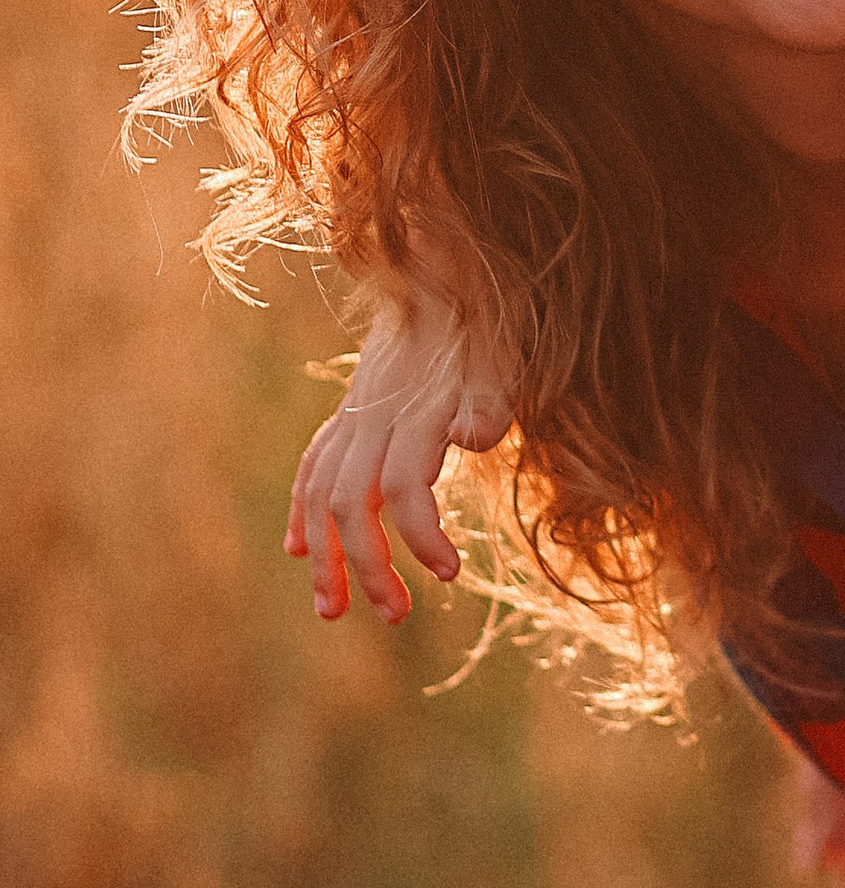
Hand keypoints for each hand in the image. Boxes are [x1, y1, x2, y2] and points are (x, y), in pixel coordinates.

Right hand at [286, 295, 512, 624]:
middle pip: (354, 506)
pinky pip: (312, 469)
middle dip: (368, 568)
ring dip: (325, 557)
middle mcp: (373, 419)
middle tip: (396, 616)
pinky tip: (299, 550)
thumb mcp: (502, 358)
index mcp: (413, 412)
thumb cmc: (484, 326)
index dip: (422, 536)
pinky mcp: (348, 415)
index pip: (403, 489)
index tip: (452, 574)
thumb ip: (488, 398)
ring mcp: (353, 417)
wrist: (446, 272)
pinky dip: (302, 512)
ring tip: (332, 611)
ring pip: (321, 496)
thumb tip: (476, 436)